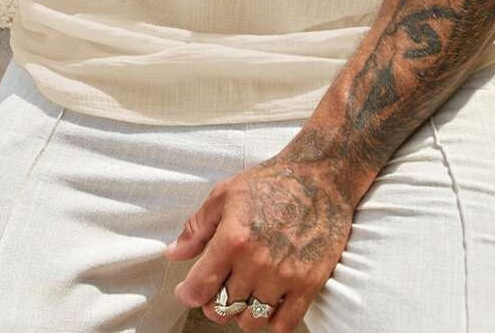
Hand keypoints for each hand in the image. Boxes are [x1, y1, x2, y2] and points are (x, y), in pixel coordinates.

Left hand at [164, 148, 354, 331]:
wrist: (320, 177)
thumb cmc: (271, 182)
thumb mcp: (225, 194)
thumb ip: (197, 227)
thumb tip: (174, 253)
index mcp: (233, 239)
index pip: (200, 287)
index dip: (188, 294)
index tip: (189, 291)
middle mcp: (257, 262)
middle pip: (223, 307)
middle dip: (215, 300)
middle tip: (220, 286)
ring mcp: (285, 276)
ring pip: (250, 320)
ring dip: (242, 311)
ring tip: (245, 291)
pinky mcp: (310, 283)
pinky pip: (284, 324)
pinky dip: (271, 319)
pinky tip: (268, 300)